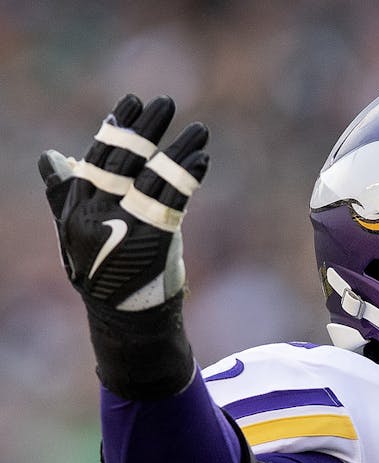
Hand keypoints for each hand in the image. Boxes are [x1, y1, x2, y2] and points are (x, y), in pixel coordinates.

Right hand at [38, 94, 208, 311]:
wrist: (126, 320)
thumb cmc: (104, 273)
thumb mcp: (75, 234)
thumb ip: (65, 195)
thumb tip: (51, 156)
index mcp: (76, 210)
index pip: (96, 160)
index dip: (114, 131)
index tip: (129, 105)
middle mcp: (96, 214)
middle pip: (123, 161)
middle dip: (145, 129)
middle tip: (164, 101)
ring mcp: (125, 226)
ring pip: (153, 177)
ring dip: (179, 149)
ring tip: (199, 128)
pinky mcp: (153, 238)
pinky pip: (174, 199)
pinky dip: (189, 176)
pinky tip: (203, 158)